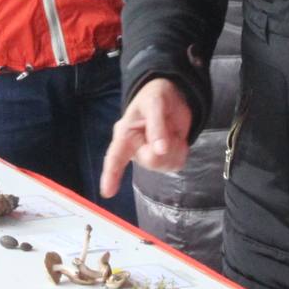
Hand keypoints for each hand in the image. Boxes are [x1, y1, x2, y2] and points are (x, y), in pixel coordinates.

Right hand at [99, 78, 192, 198]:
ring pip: (165, 165)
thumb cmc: (155, 97)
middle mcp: (134, 149)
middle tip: (169, 129)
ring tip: (171, 132)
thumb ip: (156, 125)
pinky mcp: (164, 159)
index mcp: (125, 134)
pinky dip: (181, 152)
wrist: (172, 97)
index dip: (110, 174)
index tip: (107, 192)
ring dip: (175, 149)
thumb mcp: (155, 103)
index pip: (115, 157)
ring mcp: (149, 157)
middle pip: (151, 161)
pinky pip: (176, 165)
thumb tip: (159, 150)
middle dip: (165, 147)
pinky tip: (176, 140)